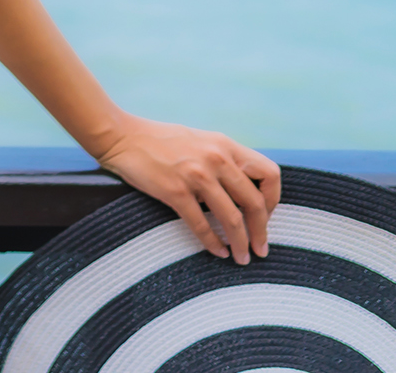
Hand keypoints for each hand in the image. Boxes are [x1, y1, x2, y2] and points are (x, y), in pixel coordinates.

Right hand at [92, 115, 280, 264]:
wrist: (122, 137)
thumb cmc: (160, 140)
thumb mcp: (201, 141)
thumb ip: (224, 158)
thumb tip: (244, 186)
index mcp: (226, 145)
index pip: (269, 173)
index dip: (273, 199)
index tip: (265, 216)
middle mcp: (217, 158)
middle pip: (254, 202)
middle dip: (261, 231)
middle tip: (261, 249)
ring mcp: (196, 175)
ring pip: (231, 218)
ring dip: (241, 243)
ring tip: (242, 258)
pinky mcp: (175, 191)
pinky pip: (201, 224)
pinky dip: (213, 243)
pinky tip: (217, 252)